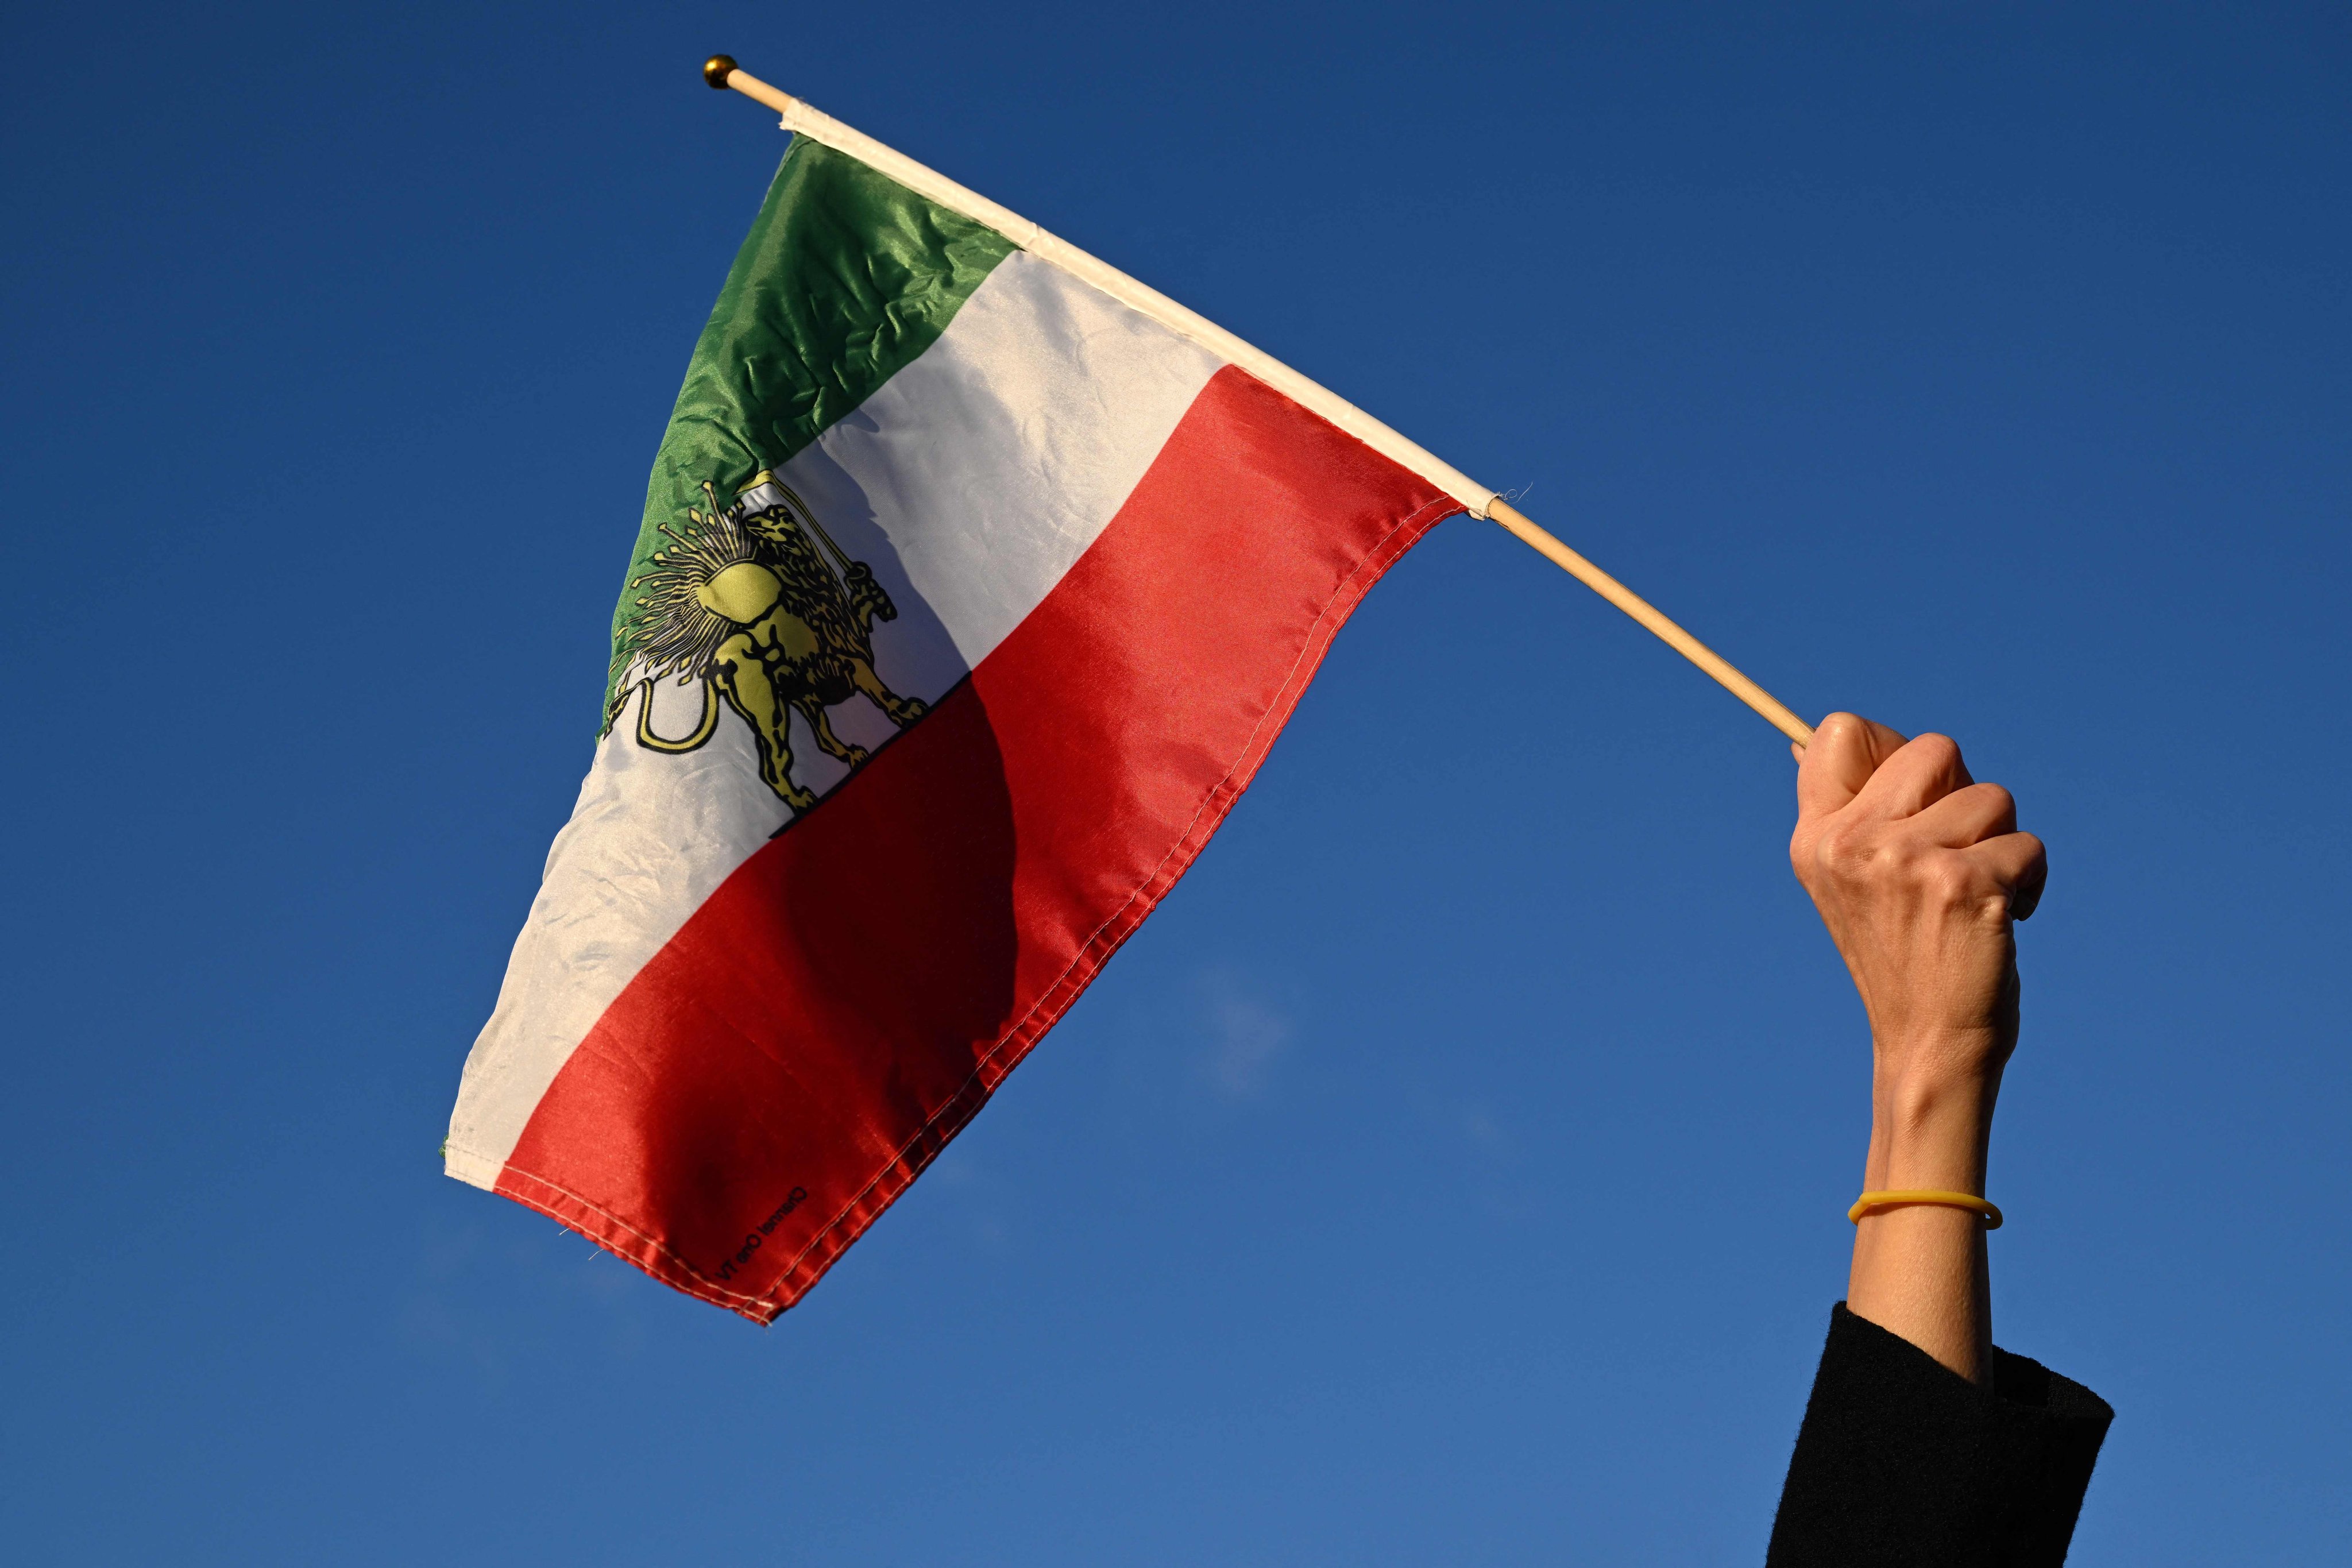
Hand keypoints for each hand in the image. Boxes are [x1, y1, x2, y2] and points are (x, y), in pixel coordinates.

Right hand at [1790, 714, 2046, 1378]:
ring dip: (2003, 844)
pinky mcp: (1960, 883)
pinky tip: (2003, 922)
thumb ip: (1861, 815)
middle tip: (1955, 855)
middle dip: (1964, 794)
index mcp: (1816, 839)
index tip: (1916, 798)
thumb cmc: (1909, 960)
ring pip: (1991, 796)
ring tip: (1978, 897)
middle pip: (1933, 748)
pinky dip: (2032, 882)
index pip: (1841, 731)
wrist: (1932, 1049)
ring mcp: (1902, 861)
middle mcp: (1849, 844)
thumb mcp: (1858, 883)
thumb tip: (1843, 737)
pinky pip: (2026, 845)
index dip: (1892, 748)